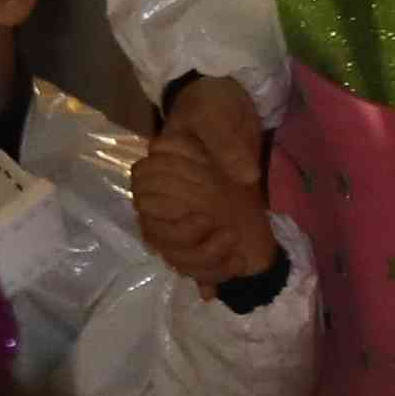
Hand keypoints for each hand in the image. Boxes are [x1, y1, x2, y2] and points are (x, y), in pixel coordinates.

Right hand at [131, 79, 279, 283]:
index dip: (172, 218)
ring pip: (174, 253)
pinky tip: (216, 290)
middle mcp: (164, 195)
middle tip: (228, 239)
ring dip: (201, 265)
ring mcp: (180, 211)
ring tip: (235, 258)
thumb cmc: (214, 105)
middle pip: (159, 237)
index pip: (148, 203)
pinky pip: (192, 257)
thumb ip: (227, 143)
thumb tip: (246, 175)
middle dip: (191, 248)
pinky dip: (205, 276)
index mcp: (158, 169)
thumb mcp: (220, 114)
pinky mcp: (200, 222)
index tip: (207, 218)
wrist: (229, 105)